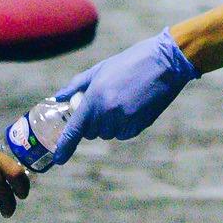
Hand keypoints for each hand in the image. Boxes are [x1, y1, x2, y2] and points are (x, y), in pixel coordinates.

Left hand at [49, 28, 199, 164]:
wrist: (164, 63)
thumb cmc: (129, 62)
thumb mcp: (99, 69)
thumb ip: (76, 86)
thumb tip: (59, 97)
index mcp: (95, 98)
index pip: (75, 130)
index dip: (65, 146)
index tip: (58, 159)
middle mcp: (108, 113)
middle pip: (91, 132)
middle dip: (92, 122)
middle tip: (101, 102)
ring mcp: (125, 121)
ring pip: (108, 134)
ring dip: (109, 124)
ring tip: (121, 100)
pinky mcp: (139, 126)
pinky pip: (123, 134)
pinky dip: (123, 126)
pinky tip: (132, 106)